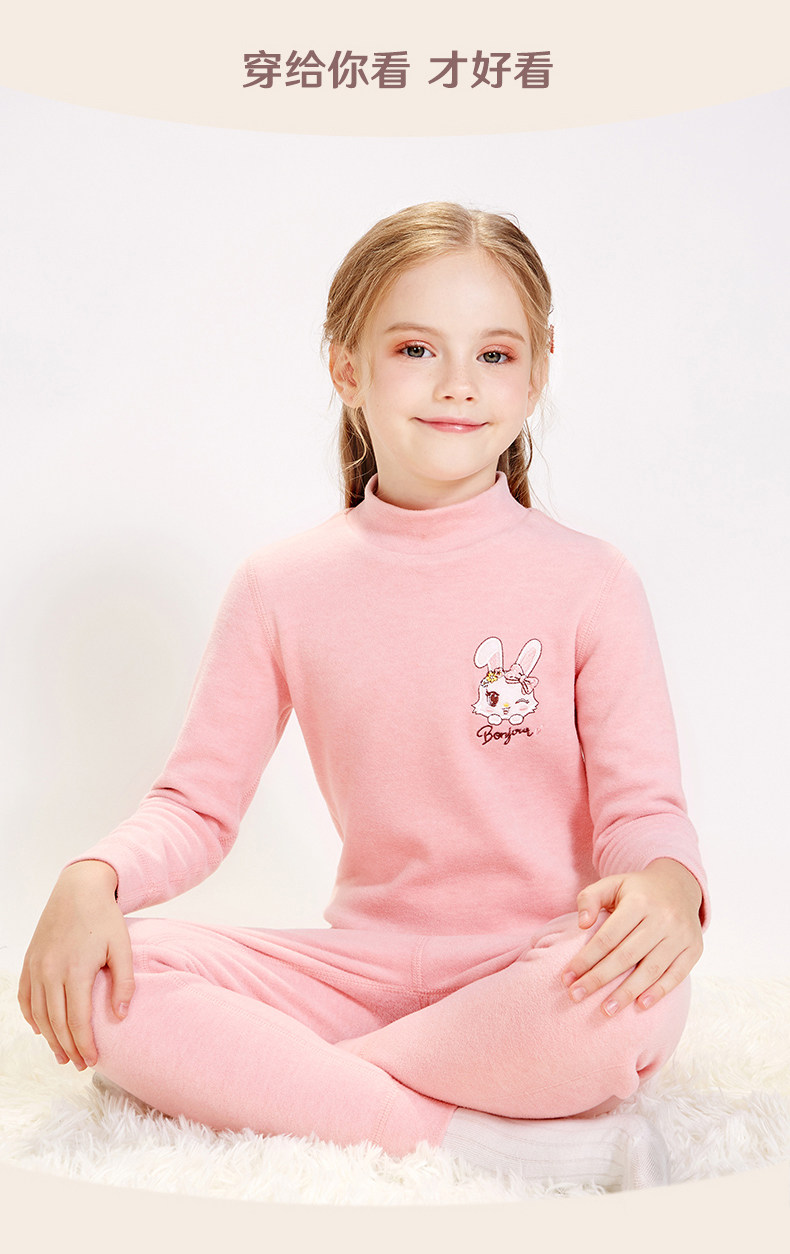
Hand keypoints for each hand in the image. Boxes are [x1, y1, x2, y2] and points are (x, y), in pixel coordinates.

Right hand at [17, 860, 134, 1069]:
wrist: (78, 889)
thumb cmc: (104, 917)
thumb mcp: (122, 947)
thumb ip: (123, 982)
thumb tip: (120, 1016)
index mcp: (75, 970)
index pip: (77, 1019)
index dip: (85, 1044)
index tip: (94, 1060)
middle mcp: (50, 971)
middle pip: (56, 1022)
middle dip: (68, 1047)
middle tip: (80, 1064)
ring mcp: (36, 967)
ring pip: (38, 1014)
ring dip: (49, 1038)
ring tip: (62, 1055)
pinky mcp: (29, 961)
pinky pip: (25, 996)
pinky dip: (31, 1016)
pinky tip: (41, 1029)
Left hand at [560, 858, 703, 1015]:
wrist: (678, 885)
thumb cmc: (636, 891)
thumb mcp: (611, 884)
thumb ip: (589, 898)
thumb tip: (581, 924)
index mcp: (638, 902)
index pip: (608, 936)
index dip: (586, 958)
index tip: (567, 977)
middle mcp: (662, 918)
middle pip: (626, 955)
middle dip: (599, 979)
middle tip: (576, 995)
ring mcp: (681, 934)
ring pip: (651, 969)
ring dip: (626, 993)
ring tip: (606, 1010)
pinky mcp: (694, 949)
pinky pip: (676, 975)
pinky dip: (659, 992)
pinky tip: (640, 1005)